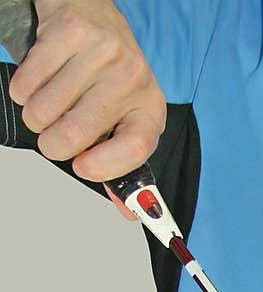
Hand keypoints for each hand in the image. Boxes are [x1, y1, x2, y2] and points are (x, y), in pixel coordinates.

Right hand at [7, 0, 164, 205]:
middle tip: (53, 135)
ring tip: (47, 103)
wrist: (91, 13)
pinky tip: (38, 81)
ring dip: (35, 116)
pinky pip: (28, 82)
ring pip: (44, 111)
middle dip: (53, 144)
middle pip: (76, 134)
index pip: (136, 149)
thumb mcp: (122, 119)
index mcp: (149, 109)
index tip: (83, 168)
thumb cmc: (106, 73)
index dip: (104, 167)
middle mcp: (131, 78)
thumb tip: (128, 210)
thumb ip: (120, 165)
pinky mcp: (71, 32)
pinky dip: (23, 90)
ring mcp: (103, 52)